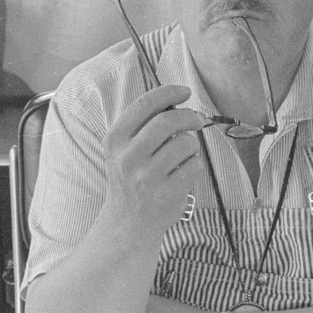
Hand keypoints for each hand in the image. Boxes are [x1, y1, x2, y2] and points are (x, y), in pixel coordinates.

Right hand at [102, 84, 206, 229]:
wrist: (128, 221)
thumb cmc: (131, 177)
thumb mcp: (124, 148)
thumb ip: (143, 124)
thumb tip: (178, 100)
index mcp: (115, 139)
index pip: (145, 104)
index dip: (169, 92)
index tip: (185, 91)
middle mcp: (128, 157)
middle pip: (169, 121)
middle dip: (189, 116)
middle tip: (197, 120)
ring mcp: (147, 177)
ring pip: (186, 143)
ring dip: (191, 145)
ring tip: (182, 156)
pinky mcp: (167, 193)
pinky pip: (194, 166)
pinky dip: (194, 166)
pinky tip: (182, 174)